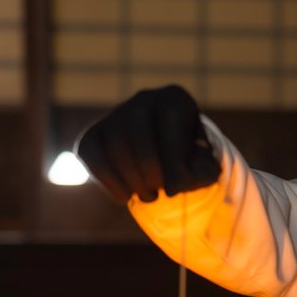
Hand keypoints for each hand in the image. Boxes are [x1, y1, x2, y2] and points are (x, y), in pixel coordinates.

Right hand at [76, 84, 220, 203]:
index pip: (169, 118)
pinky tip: (126, 196)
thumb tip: (187, 178)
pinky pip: (92, 155)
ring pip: (114, 144)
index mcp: (175, 99)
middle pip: (138, 131)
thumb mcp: (204, 165)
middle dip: (150, 171)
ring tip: (149, 197)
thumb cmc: (189, 163)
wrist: (166, 163)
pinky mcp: (93, 135)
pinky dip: (109, 181)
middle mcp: (144, 100)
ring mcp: (115, 115)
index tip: (176, 189)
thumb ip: (204, 171)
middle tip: (160, 194)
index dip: (172, 158)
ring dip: (132, 179)